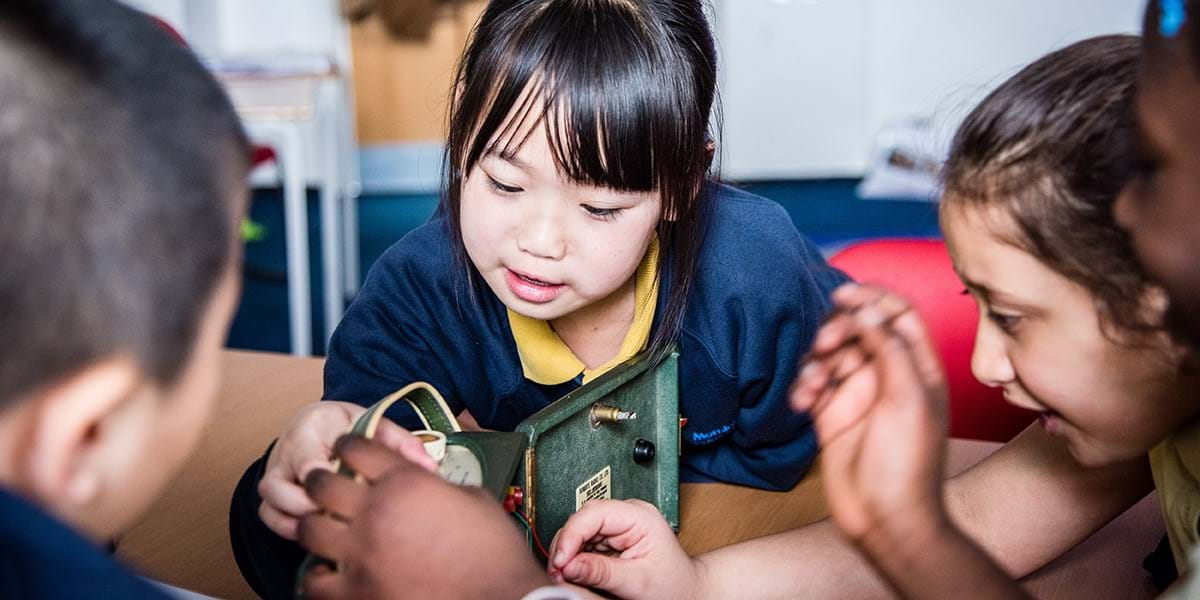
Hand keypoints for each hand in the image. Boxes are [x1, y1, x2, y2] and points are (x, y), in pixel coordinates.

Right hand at [258, 401, 435, 539]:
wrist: (318, 425)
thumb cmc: (346, 428)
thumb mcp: (372, 423)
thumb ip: (399, 441)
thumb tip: (429, 465)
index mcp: (313, 429)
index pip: (305, 456)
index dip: (318, 477)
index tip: (341, 488)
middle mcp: (287, 453)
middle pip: (278, 486)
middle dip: (307, 506)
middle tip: (338, 515)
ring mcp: (276, 475)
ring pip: (270, 504)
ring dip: (297, 521)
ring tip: (329, 526)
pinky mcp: (272, 495)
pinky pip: (268, 517)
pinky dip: (287, 528)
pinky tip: (317, 534)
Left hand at [297, 435, 548, 598]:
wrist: (502, 597)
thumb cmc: (494, 549)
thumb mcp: (473, 499)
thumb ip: (437, 485)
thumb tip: (425, 483)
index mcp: (406, 481)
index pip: (356, 447)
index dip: (349, 445)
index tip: (348, 451)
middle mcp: (376, 511)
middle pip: (321, 483)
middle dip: (321, 483)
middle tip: (328, 490)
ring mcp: (362, 554)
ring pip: (308, 529)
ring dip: (316, 527)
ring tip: (326, 532)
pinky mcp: (357, 593)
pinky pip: (312, 582)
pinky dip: (316, 577)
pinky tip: (330, 574)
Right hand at [548, 499, 700, 598]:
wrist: (686, 592)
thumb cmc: (674, 584)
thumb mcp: (637, 581)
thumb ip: (602, 572)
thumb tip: (568, 565)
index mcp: (639, 516)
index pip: (595, 513)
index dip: (572, 535)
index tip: (561, 561)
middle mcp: (626, 515)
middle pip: (582, 520)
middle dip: (566, 546)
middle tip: (558, 573)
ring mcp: (617, 526)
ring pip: (578, 532)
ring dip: (567, 554)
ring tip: (564, 577)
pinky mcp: (609, 539)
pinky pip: (583, 544)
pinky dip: (574, 560)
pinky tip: (572, 574)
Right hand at [791, 284, 950, 547]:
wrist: (885, 519)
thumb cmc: (907, 464)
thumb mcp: (907, 397)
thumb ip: (889, 347)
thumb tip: (866, 308)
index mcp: (917, 368)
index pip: (897, 314)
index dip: (872, 298)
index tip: (843, 296)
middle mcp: (888, 376)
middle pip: (859, 329)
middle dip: (837, 330)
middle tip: (826, 346)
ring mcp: (858, 395)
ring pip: (830, 356)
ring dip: (815, 362)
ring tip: (813, 386)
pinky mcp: (831, 415)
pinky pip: (811, 385)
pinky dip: (802, 386)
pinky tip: (801, 402)